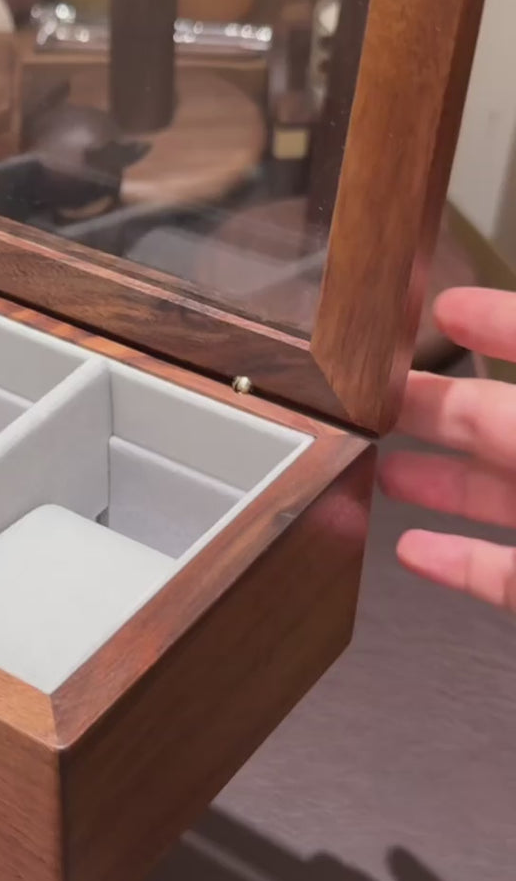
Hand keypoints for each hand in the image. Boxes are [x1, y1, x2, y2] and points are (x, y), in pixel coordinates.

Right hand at [379, 287, 515, 609]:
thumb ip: (509, 419)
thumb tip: (465, 400)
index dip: (497, 322)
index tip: (449, 307)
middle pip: (497, 423)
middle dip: (434, 405)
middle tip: (378, 393)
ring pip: (495, 495)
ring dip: (433, 481)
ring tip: (379, 467)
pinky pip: (501, 573)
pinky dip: (455, 562)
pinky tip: (412, 551)